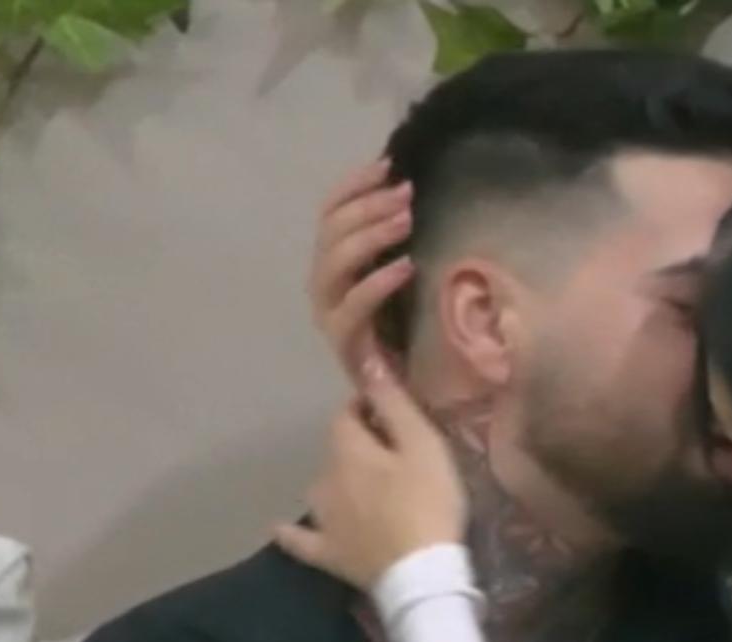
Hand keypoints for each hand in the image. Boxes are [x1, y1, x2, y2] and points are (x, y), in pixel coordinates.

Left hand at [275, 360, 469, 590]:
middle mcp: (325, 480)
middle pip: (337, 452)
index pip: (346, 415)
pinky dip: (291, 533)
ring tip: (367, 489)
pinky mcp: (327, 554)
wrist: (421, 573)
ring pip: (323, 489)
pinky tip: (280, 529)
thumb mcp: (423, 445)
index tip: (391, 412)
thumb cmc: (428, 502)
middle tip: (393, 456)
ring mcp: (322, 520)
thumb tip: (368, 358)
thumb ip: (394, 402)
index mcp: (348, 450)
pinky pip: (300, 540)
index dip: (367, 408)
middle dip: (359, 447)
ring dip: (339, 483)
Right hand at [309, 157, 415, 384]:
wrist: (402, 388)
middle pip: (329, 234)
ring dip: (369, 237)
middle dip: (366, 207)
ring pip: (333, 266)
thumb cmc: (406, 328)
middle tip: (405, 194)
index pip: (329, 213)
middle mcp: (323, 285)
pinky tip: (405, 266)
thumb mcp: (400, 274)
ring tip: (405, 221)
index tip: (386, 164)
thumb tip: (408, 189)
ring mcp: (330, 314)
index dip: (353, 185)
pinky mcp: (344, 343)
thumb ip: (394, 240)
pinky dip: (377, 284)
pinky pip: (352, 308)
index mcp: (332, 263)